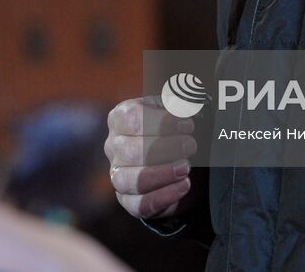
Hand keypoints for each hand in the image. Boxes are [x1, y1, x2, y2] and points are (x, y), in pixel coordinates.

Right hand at [103, 96, 196, 219]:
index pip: (132, 118)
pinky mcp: (127, 200)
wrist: (167, 156)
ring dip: (162, 173)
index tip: (187, 124)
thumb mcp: (173, 109)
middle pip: (131, 150)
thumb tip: (188, 101)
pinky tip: (184, 185)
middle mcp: (114, 146)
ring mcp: (117, 175)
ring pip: (131, 180)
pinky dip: (164, 196)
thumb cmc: (169, 128)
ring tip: (186, 167)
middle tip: (191, 145)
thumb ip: (180, 101)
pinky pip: (140, 204)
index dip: (161, 122)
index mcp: (119, 118)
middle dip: (166, 148)